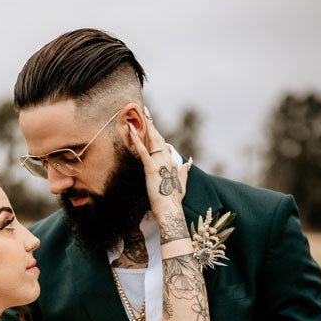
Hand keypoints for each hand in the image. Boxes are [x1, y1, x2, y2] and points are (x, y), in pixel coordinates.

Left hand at [128, 115, 190, 234]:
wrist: (170, 210)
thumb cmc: (174, 201)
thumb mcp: (181, 184)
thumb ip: (184, 172)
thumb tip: (188, 162)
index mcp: (172, 162)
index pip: (162, 144)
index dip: (156, 133)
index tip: (151, 122)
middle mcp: (167, 159)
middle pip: (157, 137)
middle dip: (151, 122)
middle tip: (144, 109)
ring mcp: (159, 162)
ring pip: (151, 139)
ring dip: (144, 126)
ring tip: (137, 113)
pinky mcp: (151, 168)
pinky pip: (142, 150)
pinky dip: (137, 139)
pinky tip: (131, 129)